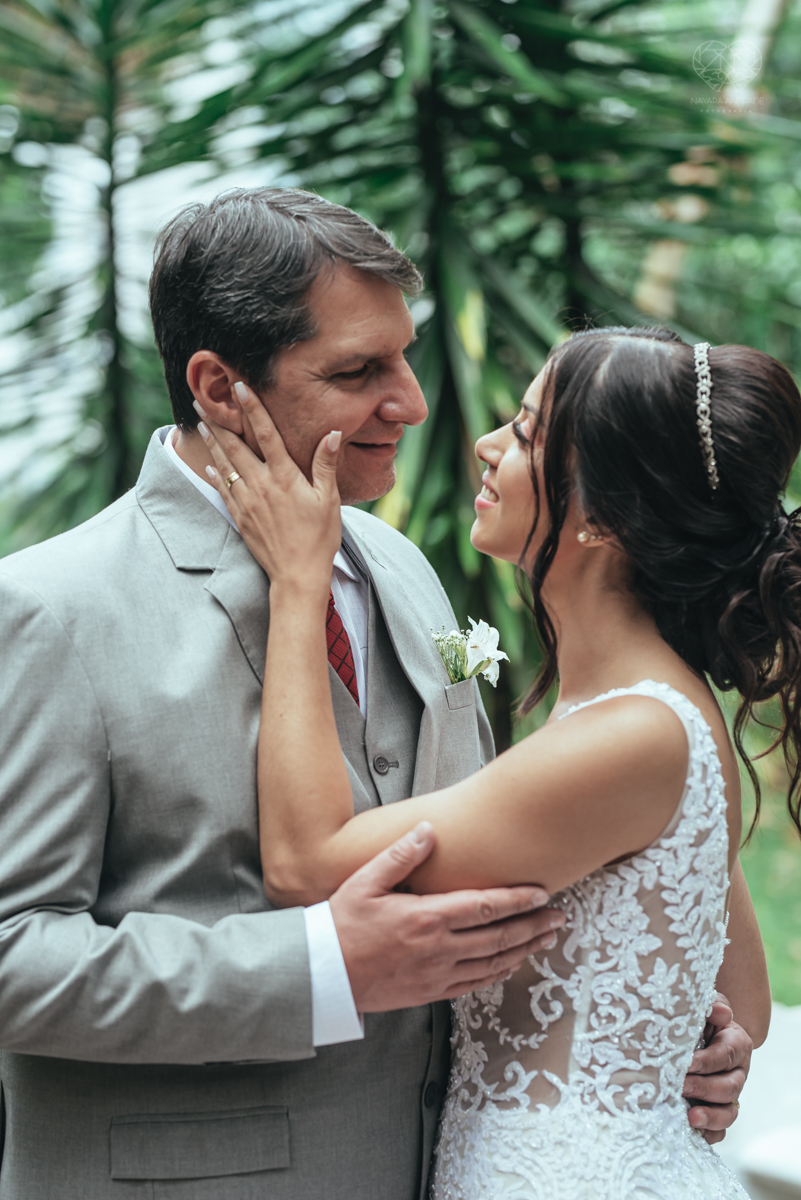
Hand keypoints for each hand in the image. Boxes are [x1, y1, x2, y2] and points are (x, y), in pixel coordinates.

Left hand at [195, 383, 341, 591]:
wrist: (297, 575)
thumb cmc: (319, 538)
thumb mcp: (329, 499)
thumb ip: (325, 465)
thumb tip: (332, 434)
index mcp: (284, 477)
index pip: (265, 433)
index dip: (253, 408)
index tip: (241, 387)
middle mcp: (261, 485)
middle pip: (235, 446)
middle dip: (219, 421)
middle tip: (203, 401)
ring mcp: (247, 502)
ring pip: (225, 465)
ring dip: (212, 443)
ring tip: (202, 425)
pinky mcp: (240, 518)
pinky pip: (223, 490)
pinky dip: (215, 474)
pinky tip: (209, 465)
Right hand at [329, 822, 565, 1011]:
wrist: (322, 975)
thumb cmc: (341, 926)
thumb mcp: (364, 882)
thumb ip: (399, 855)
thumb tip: (428, 830)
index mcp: (425, 918)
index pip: (483, 908)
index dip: (517, 900)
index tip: (541, 894)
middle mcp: (438, 949)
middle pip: (498, 937)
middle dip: (533, 926)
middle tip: (559, 918)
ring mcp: (436, 975)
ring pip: (492, 963)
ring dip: (523, 950)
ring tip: (546, 939)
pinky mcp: (429, 992)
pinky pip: (474, 985)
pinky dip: (498, 973)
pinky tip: (510, 964)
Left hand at [683, 993, 751, 1143]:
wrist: (688, 1032)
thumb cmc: (696, 1017)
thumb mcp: (703, 1005)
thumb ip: (712, 1005)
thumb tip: (722, 1013)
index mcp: (736, 1044)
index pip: (726, 1054)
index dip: (708, 1061)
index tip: (687, 1063)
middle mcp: (737, 1072)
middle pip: (730, 1087)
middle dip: (705, 1088)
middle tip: (681, 1085)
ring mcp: (728, 1095)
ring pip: (729, 1112)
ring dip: (710, 1116)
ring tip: (690, 1117)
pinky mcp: (717, 1112)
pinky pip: (720, 1131)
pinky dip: (708, 1134)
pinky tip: (691, 1132)